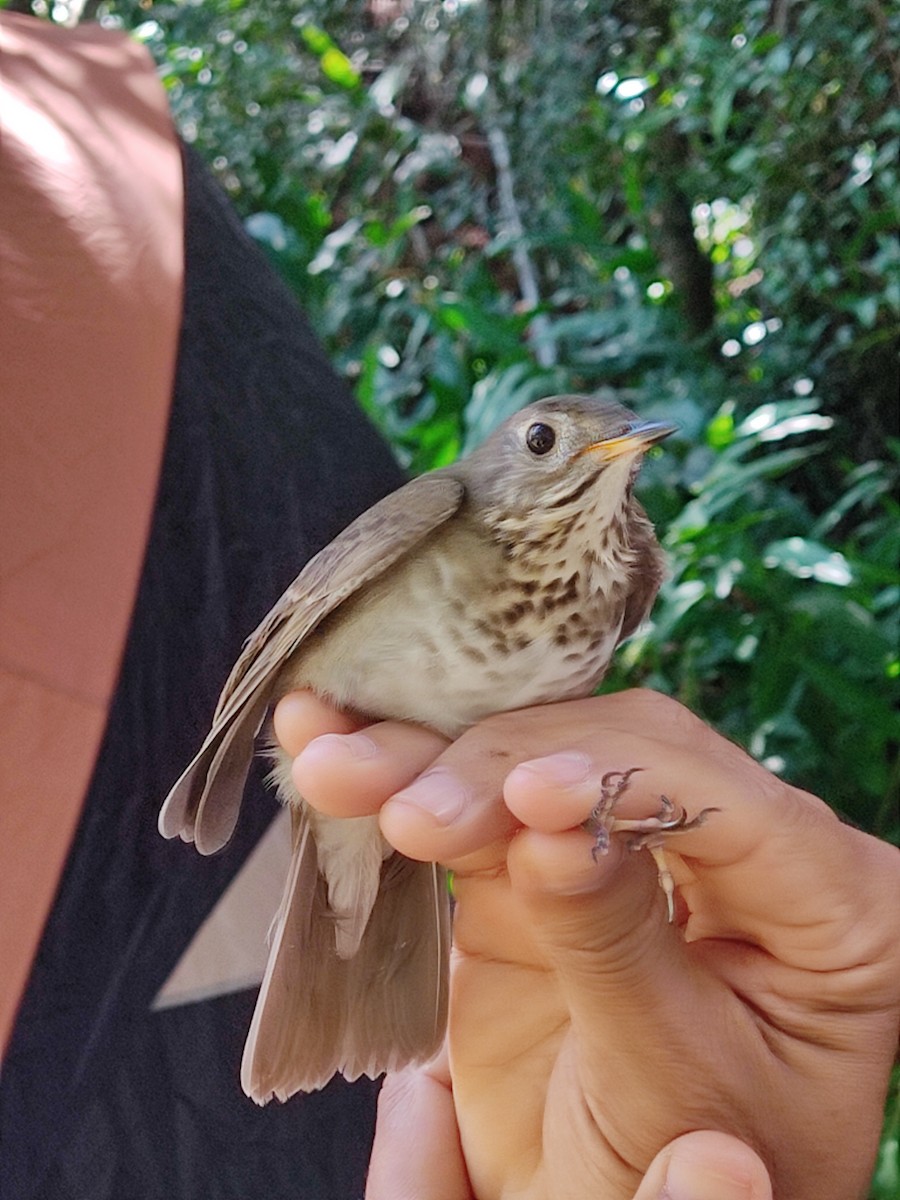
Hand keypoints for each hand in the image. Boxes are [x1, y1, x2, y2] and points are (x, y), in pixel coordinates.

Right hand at [274, 689, 899, 1198]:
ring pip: (527, 760)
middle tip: (404, 804)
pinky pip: (471, 807)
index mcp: (828, 897)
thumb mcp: (668, 1076)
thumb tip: (549, 825)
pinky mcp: (536, 862)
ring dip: (425, 757)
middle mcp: (730, 845)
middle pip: (616, 751)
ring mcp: (626, 845)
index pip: (722, 798)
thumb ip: (614, 944)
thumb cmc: (685, 1167)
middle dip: (497, 766)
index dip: (619, 778)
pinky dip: (401, 779)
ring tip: (332, 760)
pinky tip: (330, 748)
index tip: (525, 795)